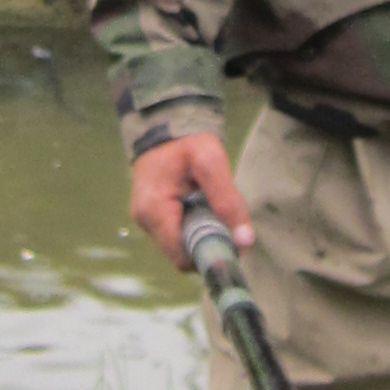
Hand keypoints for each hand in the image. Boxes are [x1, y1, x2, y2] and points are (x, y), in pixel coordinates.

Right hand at [130, 135, 254, 269]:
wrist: (163, 132)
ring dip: (198, 237)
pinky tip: (198, 210)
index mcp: (154, 210)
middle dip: (205, 245)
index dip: (208, 254)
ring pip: (177, 247)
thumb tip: (245, 242)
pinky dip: (189, 230)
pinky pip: (173, 236)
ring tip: (209, 212)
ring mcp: (144, 222)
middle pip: (180, 254)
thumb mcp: (212, 162)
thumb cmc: (187, 145)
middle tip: (222, 224)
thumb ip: (228, 201)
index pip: (182, 256)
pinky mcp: (148, 219)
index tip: (228, 243)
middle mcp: (144, 222)